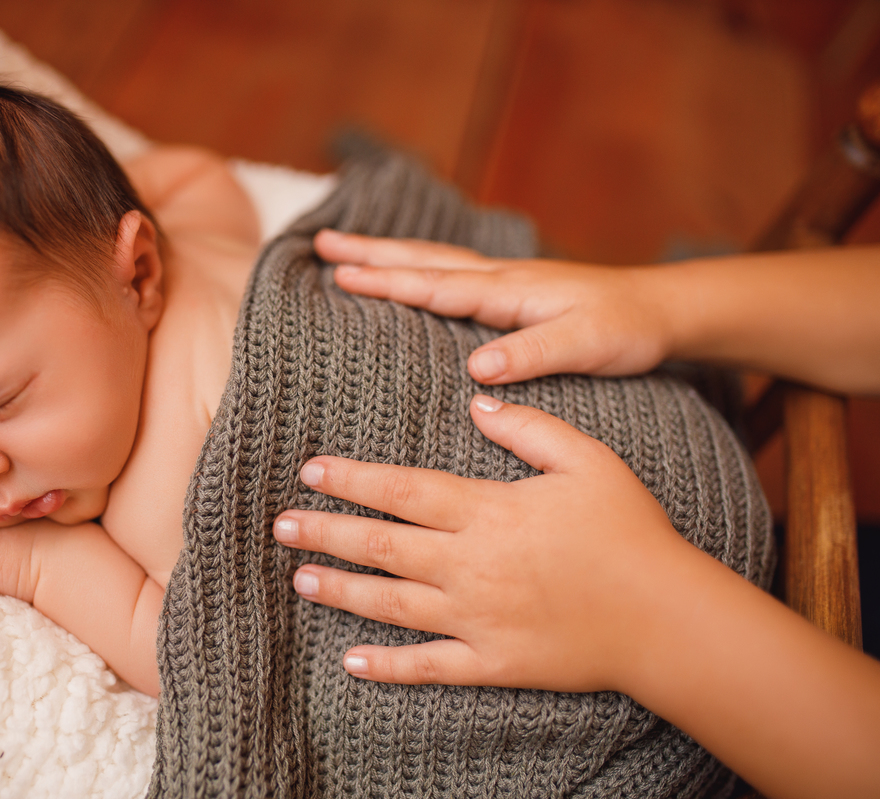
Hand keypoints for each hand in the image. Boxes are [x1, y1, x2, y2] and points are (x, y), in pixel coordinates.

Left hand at [273, 395, 692, 692]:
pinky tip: (350, 661)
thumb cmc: (632, 532)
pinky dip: (387, 666)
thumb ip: (529, 428)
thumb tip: (476, 401)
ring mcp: (477, 618)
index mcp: (488, 512)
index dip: (351, 479)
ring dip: (341, 590)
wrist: (666, 617)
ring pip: (391, 604)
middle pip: (381, 545)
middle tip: (281, 526)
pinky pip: (429, 667)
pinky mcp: (493, 662)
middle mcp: (470, 565)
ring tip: (299, 578)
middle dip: (326, 533)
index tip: (311, 471)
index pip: (402, 490)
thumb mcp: (588, 460)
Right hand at [315, 229, 672, 383]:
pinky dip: (416, 266)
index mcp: (509, 292)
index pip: (436, 285)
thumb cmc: (626, 330)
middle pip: (423, 260)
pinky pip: (450, 272)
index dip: (386, 282)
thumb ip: (531, 356)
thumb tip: (476, 370)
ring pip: (433, 261)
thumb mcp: (585, 347)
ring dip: (388, 255)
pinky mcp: (512, 291)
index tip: (340, 275)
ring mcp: (504, 281)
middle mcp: (500, 279)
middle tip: (320, 243)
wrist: (663, 310)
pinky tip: (407, 270)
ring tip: (345, 248)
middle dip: (370, 253)